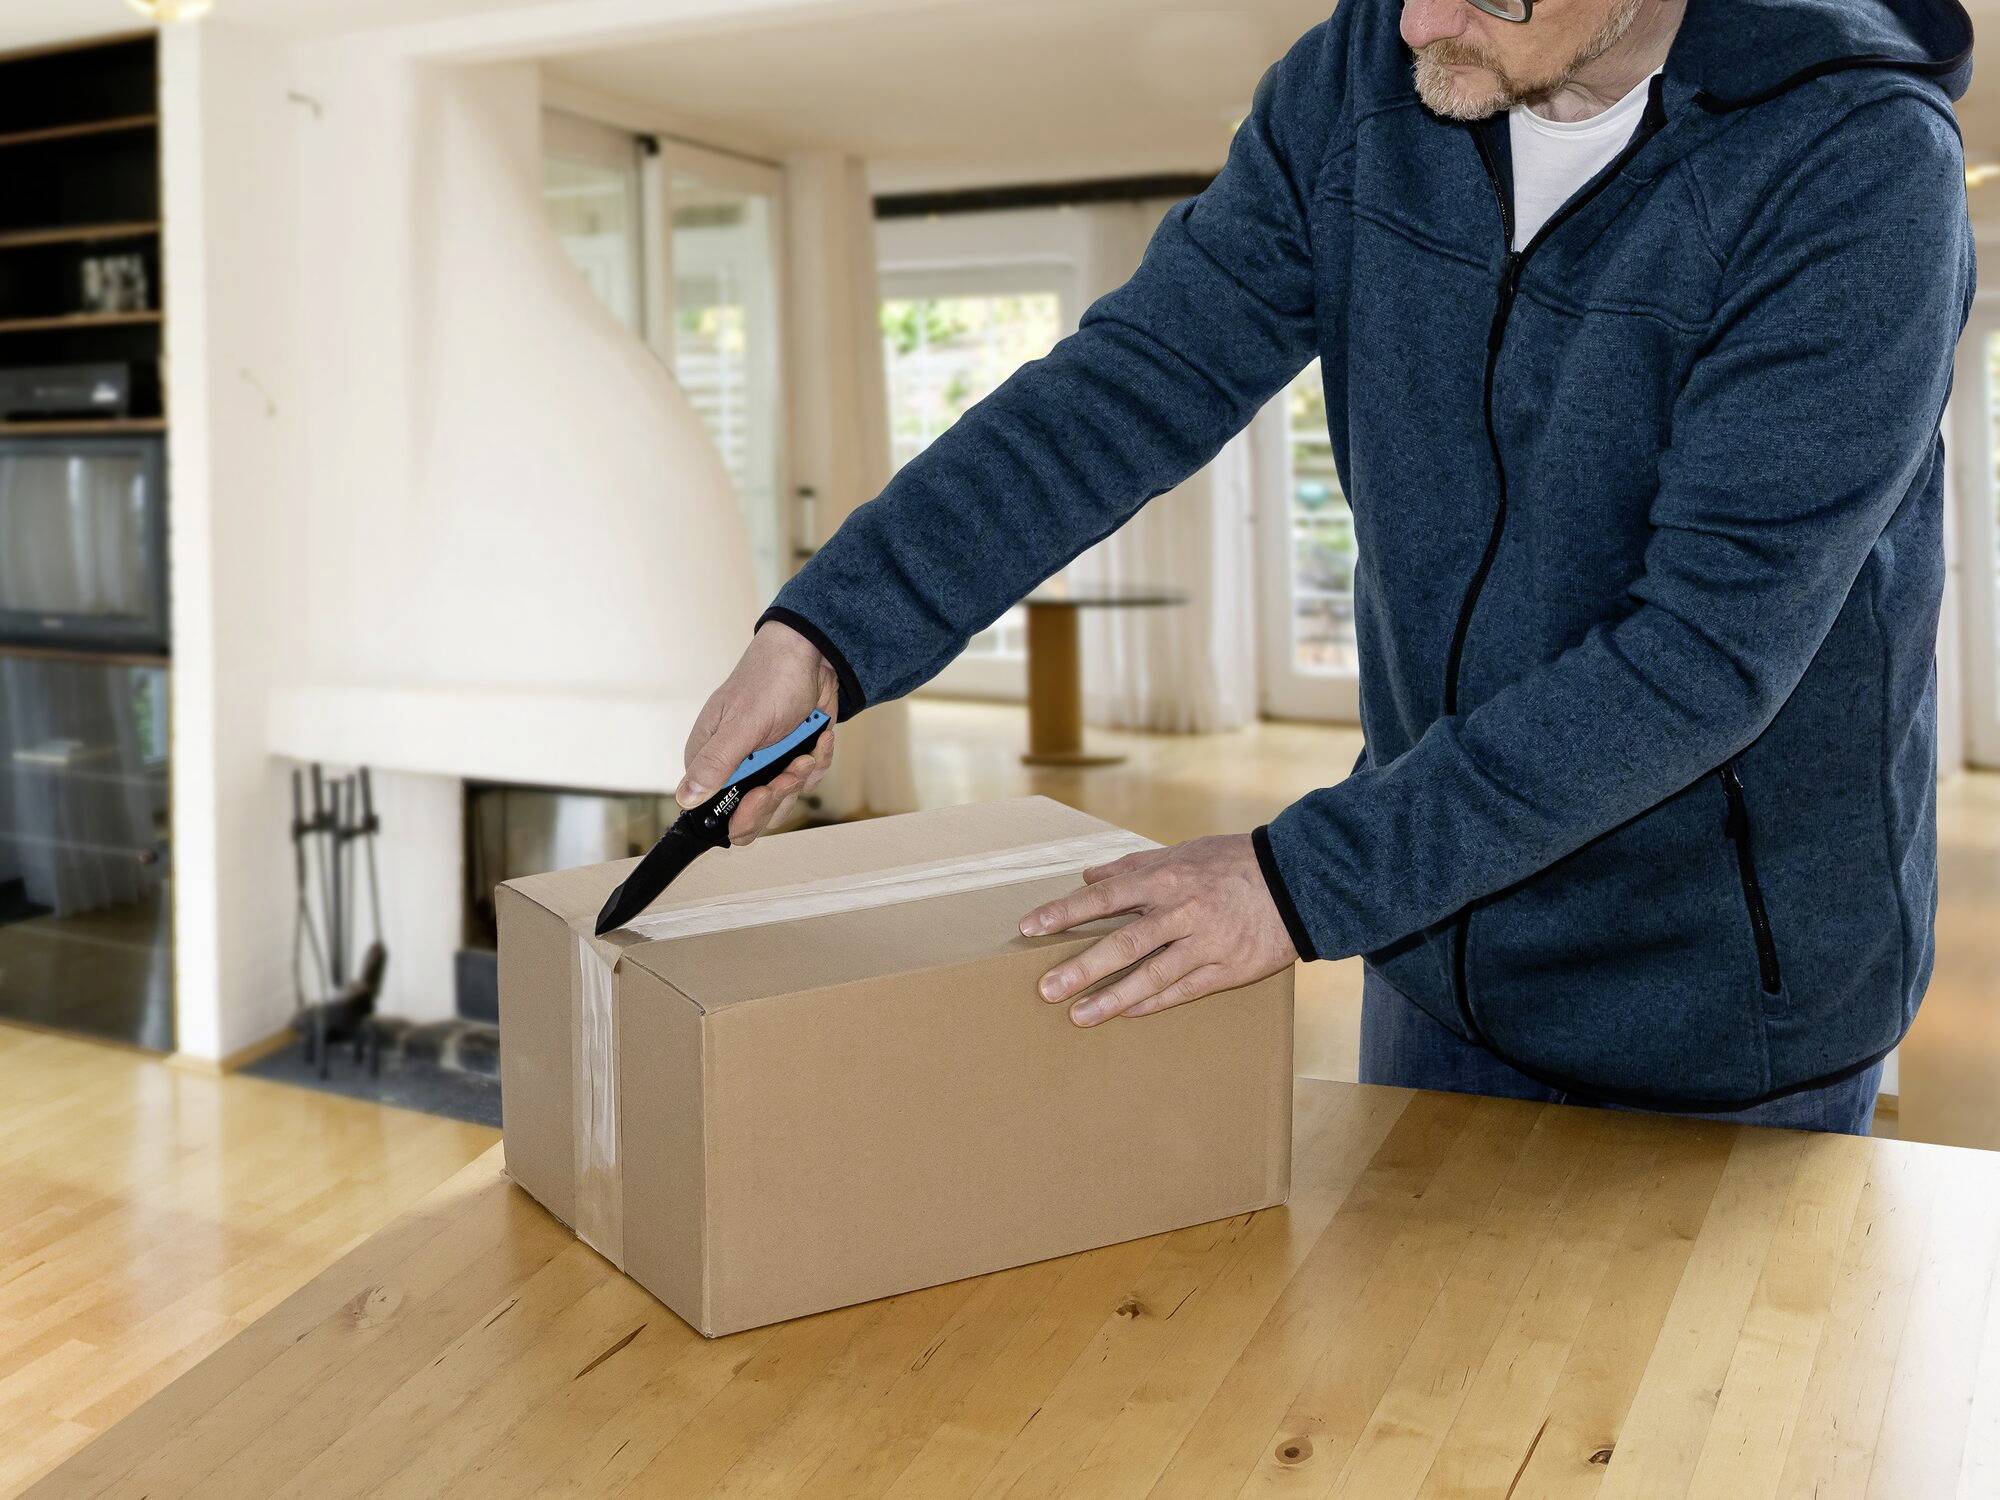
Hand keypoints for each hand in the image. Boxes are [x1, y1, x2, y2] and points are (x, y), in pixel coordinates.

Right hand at [679, 620, 839, 843]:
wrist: (811, 655)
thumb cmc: (771, 679)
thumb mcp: (743, 724)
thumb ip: (716, 763)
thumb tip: (685, 798)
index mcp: (710, 761)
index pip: (715, 812)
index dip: (742, 815)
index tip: (762, 794)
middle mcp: (734, 767)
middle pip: (754, 816)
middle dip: (778, 795)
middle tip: (791, 770)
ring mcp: (764, 765)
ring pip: (784, 801)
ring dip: (801, 777)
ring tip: (806, 750)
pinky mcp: (790, 760)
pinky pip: (807, 781)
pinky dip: (818, 761)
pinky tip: (819, 737)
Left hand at [1018, 833, 1298, 1025]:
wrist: (1298, 881)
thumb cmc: (1233, 863)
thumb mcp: (1183, 852)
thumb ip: (1133, 866)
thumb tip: (1088, 875)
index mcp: (1167, 877)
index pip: (1104, 896)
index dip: (1065, 912)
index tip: (1030, 928)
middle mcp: (1183, 911)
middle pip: (1124, 943)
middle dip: (1082, 968)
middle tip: (1046, 989)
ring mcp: (1206, 943)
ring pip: (1151, 976)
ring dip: (1112, 998)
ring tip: (1078, 1016)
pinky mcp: (1228, 969)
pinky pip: (1183, 990)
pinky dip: (1152, 1002)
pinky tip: (1125, 1013)